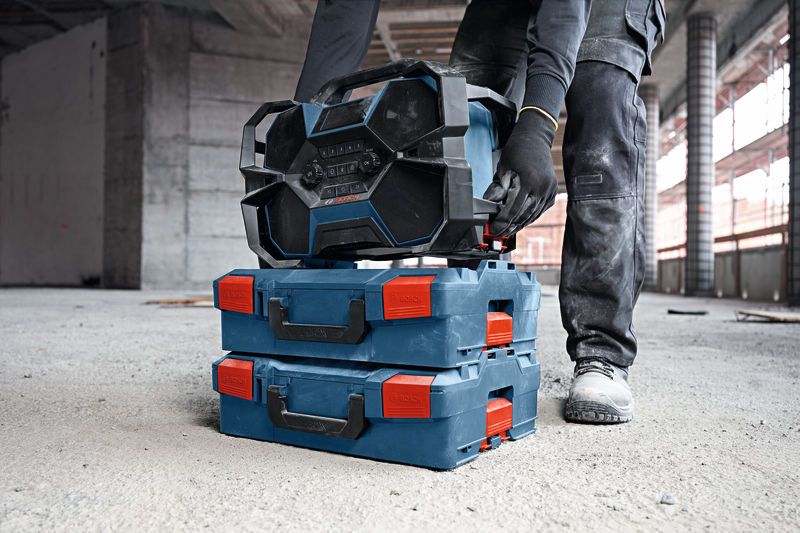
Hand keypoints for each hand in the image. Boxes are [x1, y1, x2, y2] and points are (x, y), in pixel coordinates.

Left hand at [483, 108, 558, 236]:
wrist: (535, 138)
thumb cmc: (517, 150)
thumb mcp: (502, 169)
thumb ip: (496, 189)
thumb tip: (489, 208)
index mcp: (529, 181)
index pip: (513, 210)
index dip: (502, 222)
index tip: (494, 229)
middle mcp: (542, 188)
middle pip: (523, 215)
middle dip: (510, 227)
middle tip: (499, 233)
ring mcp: (549, 191)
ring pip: (532, 215)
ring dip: (519, 225)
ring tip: (507, 231)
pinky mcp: (552, 193)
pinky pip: (539, 210)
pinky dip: (529, 217)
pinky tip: (519, 222)